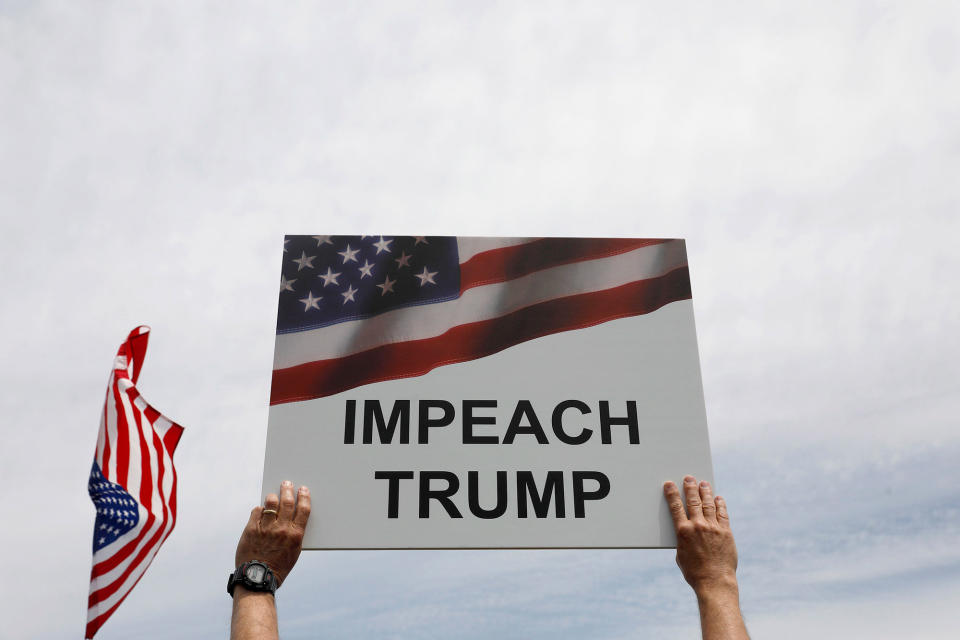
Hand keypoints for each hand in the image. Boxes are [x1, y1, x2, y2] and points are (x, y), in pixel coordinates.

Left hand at [235, 481, 310, 586]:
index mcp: (295, 535)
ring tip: (272, 496)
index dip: (304, 497)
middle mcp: (282, 529)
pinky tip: (260, 510)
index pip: (303, 509)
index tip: (303, 490)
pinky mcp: (251, 529)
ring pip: (271, 503)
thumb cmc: (278, 567)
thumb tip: (293, 516)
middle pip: (287, 502)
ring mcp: (266, 528)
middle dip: (288, 490)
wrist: (257, 577)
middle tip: (286, 484)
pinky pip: (256, 511)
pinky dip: (259, 509)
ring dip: (272, 497)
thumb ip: (295, 533)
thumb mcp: (294, 551)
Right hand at [663, 475, 736, 593]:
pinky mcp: (726, 533)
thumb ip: (682, 539)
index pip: (676, 507)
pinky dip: (720, 505)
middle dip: (690, 488)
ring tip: (703, 484)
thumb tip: (685, 530)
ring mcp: (713, 528)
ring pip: (708, 505)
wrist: (714, 582)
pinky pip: (722, 514)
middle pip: (693, 501)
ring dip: (705, 492)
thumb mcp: (680, 555)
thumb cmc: (694, 572)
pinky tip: (718, 498)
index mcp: (683, 532)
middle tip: (689, 478)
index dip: (672, 494)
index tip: (669, 484)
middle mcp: (698, 526)